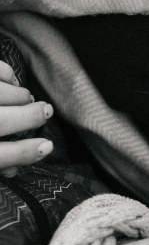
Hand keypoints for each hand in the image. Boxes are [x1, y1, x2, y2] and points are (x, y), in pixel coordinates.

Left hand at [0, 60, 53, 177]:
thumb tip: (14, 170)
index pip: (2, 156)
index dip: (26, 153)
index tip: (48, 146)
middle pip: (2, 121)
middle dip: (30, 117)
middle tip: (45, 111)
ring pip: (3, 94)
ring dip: (19, 95)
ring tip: (25, 98)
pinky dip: (8, 74)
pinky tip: (12, 81)